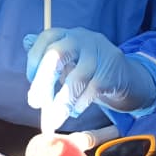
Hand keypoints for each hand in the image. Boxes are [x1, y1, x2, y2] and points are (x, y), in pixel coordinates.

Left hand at [25, 28, 155, 129]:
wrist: (129, 78)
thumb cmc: (90, 70)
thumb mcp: (68, 60)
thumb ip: (48, 55)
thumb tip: (26, 41)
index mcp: (68, 35)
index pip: (47, 38)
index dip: (35, 58)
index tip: (30, 79)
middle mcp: (83, 39)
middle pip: (57, 54)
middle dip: (43, 80)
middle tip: (34, 103)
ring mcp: (99, 53)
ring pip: (77, 78)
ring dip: (62, 102)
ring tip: (53, 120)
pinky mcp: (112, 71)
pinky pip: (93, 89)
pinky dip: (80, 103)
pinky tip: (74, 112)